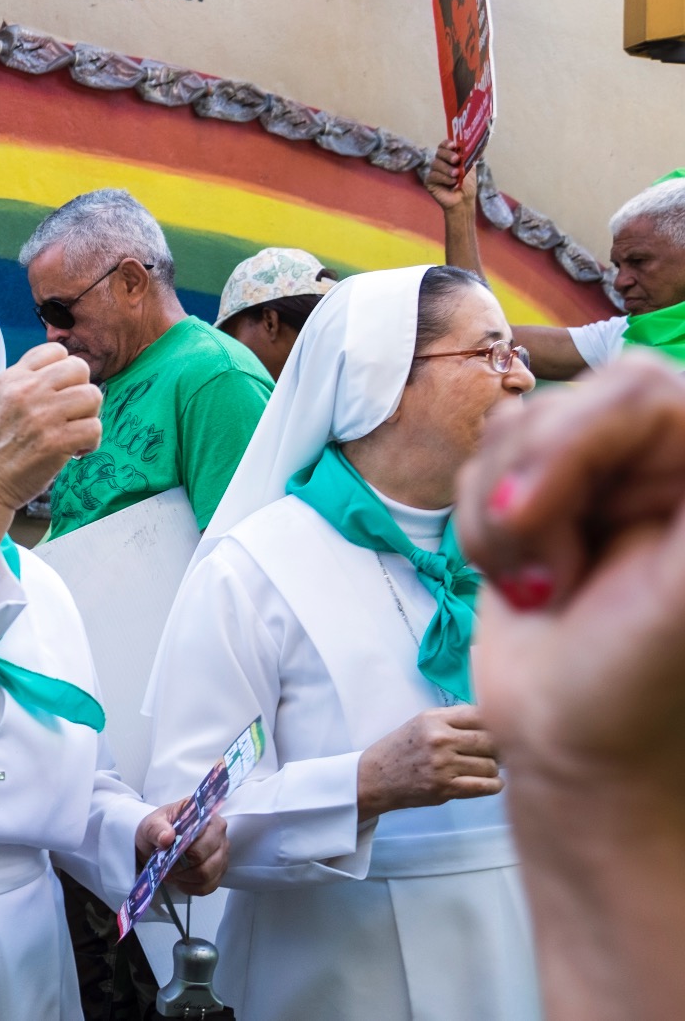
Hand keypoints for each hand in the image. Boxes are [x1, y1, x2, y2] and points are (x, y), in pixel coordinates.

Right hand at [0, 343, 101, 512]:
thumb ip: (26, 384)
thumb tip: (64, 374)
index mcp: (12, 378)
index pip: (56, 351)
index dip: (65, 374)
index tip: (59, 396)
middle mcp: (26, 391)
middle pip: (80, 368)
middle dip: (82, 392)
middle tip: (71, 415)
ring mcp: (41, 415)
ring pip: (93, 395)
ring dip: (89, 417)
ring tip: (74, 433)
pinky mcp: (55, 441)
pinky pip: (95, 427)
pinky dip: (91, 443)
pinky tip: (75, 452)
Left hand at [133, 801, 227, 895]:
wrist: (156, 845)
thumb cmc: (158, 831)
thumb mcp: (150, 824)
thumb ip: (156, 828)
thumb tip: (167, 837)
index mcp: (205, 816)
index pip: (200, 835)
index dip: (182, 847)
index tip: (167, 851)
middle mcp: (219, 834)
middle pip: (204, 857)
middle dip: (181, 864)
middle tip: (166, 864)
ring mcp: (221, 854)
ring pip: (207, 874)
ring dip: (184, 877)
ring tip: (171, 872)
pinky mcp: (219, 873)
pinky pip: (208, 886)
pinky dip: (190, 887)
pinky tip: (180, 879)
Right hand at [356, 704, 500, 818]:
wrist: (375, 777)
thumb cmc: (402, 749)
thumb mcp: (422, 723)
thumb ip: (455, 718)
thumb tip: (497, 720)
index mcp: (434, 719)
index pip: (482, 715)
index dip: (497, 723)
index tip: (499, 731)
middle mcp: (439, 739)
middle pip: (491, 740)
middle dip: (498, 748)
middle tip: (496, 753)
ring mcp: (442, 765)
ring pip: (491, 765)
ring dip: (493, 769)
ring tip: (484, 768)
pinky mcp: (445, 788)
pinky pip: (485, 786)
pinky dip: (494, 785)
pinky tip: (490, 782)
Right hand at [423, 139, 477, 213]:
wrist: (464, 200)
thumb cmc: (467, 185)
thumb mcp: (471, 168)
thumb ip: (467, 157)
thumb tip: (467, 146)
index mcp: (450, 158)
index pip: (444, 146)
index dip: (446, 144)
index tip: (453, 145)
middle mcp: (440, 163)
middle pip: (439, 152)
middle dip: (447, 155)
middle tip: (456, 160)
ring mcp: (434, 172)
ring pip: (435, 164)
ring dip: (447, 169)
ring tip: (456, 175)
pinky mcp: (429, 182)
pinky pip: (433, 175)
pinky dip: (443, 178)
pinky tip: (451, 182)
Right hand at [455, 354, 684, 781]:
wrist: (572, 751)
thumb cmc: (642, 689)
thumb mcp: (683, 586)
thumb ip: (679, 494)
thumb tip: (652, 395)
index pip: (639, 389)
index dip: (575, 442)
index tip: (536, 519)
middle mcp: (661, 466)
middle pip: (564, 402)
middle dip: (529, 490)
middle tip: (547, 577)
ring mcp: (597, 483)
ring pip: (511, 432)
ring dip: (499, 522)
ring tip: (541, 589)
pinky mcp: (537, 504)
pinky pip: (477, 467)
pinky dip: (478, 532)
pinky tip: (521, 585)